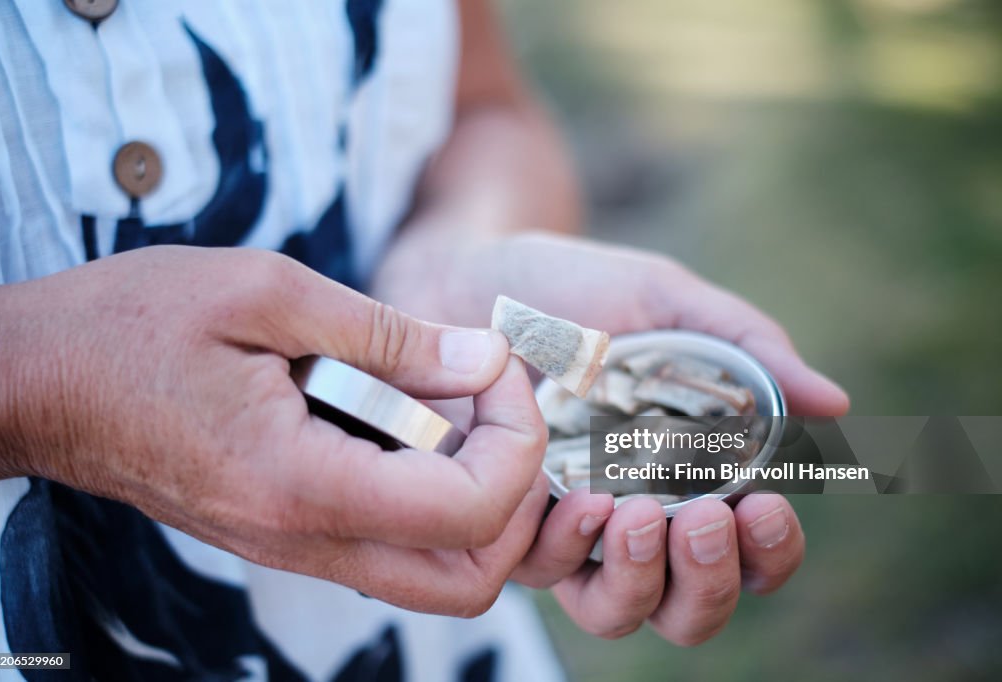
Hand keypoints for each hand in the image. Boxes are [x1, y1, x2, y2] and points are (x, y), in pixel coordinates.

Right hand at [0, 245, 549, 615]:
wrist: (44, 382)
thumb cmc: (135, 325)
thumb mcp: (269, 294)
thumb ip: (390, 335)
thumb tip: (487, 359)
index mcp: (301, 483)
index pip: (467, 513)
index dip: (517, 441)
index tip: (499, 368)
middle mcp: (304, 541)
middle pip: (470, 579)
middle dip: (517, 496)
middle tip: (498, 407)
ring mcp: (295, 549)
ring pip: (435, 576)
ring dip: (478, 501)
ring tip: (460, 408)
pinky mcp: (288, 535)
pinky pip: (390, 546)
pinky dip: (432, 496)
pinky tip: (413, 421)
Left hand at [371, 230, 847, 641]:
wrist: (470, 274)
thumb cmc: (575, 289)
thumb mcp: (666, 302)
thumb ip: (746, 349)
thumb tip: (837, 403)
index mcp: (687, 474)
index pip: (749, 553)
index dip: (770, 552)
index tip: (763, 504)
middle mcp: (633, 516)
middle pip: (688, 609)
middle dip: (709, 581)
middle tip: (702, 518)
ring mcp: (567, 526)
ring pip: (615, 613)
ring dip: (638, 579)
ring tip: (637, 513)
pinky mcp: (506, 521)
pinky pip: (539, 572)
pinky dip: (564, 547)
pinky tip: (576, 496)